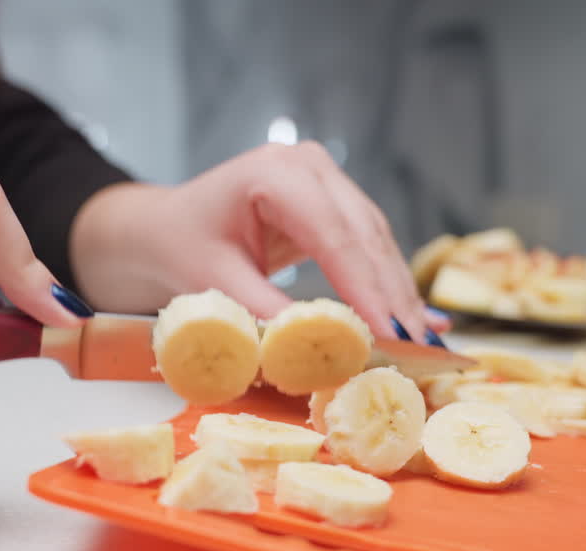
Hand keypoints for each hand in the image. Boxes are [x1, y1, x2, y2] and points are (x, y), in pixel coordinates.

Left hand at [69, 141, 445, 340]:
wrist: (165, 229)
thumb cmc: (180, 248)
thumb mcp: (215, 284)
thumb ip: (266, 314)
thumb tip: (321, 349)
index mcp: (275, 173)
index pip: (334, 236)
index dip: (365, 289)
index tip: (389, 334)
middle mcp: (309, 167)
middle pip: (364, 237)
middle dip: (391, 297)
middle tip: (417, 349)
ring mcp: (327, 180)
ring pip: (376, 242)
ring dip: (397, 295)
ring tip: (420, 344)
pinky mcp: (335, 204)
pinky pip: (370, 247)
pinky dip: (387, 286)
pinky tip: (417, 320)